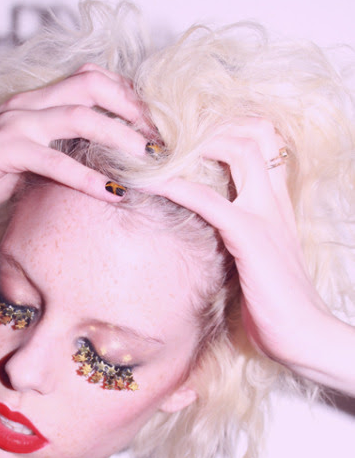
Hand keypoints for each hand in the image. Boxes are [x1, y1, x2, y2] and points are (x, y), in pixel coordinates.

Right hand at [0, 64, 148, 213]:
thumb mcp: (22, 163)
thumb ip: (53, 158)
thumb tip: (89, 172)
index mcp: (34, 104)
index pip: (90, 82)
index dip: (126, 96)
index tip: (154, 123)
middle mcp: (29, 105)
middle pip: (94, 87)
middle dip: (134, 109)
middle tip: (163, 138)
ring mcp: (17, 124)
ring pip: (81, 116)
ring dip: (121, 136)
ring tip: (151, 160)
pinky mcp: (5, 150)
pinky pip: (55, 161)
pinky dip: (88, 177)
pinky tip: (114, 194)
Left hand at [146, 119, 354, 394]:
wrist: (304, 333)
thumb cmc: (278, 303)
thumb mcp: (259, 259)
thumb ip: (241, 236)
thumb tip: (211, 229)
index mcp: (278, 204)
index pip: (265, 144)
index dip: (232, 129)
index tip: (194, 132)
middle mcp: (275, 201)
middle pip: (254, 134)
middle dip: (214, 124)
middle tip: (174, 130)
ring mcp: (265, 215)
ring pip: (238, 152)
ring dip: (197, 143)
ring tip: (162, 145)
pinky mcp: (250, 237)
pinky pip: (209, 200)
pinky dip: (178, 187)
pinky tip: (154, 183)